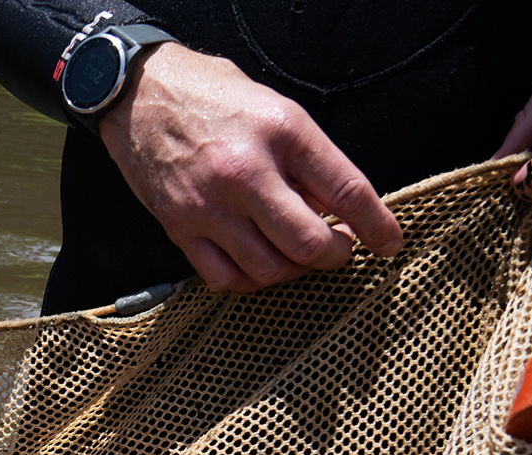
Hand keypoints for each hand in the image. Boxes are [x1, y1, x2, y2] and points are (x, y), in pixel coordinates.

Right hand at [97, 43, 403, 292]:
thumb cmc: (214, 99)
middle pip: (307, 242)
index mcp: (281, 133)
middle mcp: (244, 172)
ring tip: (297, 253)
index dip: (377, 224)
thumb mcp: (277, 112)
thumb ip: (310, 161)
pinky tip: (259, 265)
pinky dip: (251, 280)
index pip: (345, 190)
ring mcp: (209, 206)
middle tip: (339, 247)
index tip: (389, 241)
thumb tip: (339, 210)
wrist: (142, 97)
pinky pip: (224, 277)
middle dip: (334, 254)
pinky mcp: (180, 228)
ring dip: (293, 269)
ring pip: (268, 268)